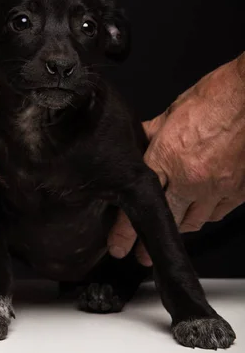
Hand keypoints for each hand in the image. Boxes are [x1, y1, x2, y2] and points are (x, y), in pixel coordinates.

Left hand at [108, 54, 244, 265]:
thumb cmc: (213, 97)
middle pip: (168, 220)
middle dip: (151, 240)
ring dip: (181, 224)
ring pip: (194, 221)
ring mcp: (216, 187)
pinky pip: (218, 212)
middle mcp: (190, 178)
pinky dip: (207, 213)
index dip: (126, 228)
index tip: (118, 245)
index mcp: (167, 156)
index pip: (141, 199)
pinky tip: (201, 209)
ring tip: (170, 228)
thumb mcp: (171, 112)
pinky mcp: (237, 190)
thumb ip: (153, 133)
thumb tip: (140, 141)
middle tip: (141, 255)